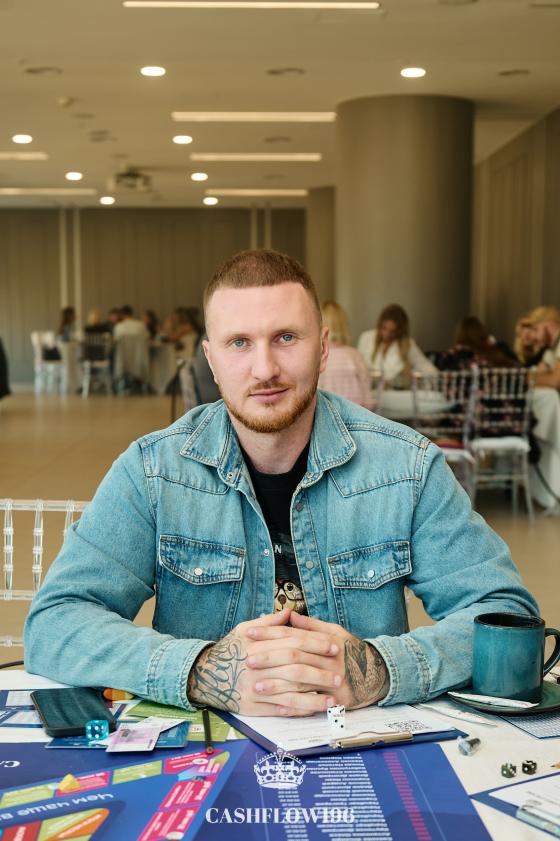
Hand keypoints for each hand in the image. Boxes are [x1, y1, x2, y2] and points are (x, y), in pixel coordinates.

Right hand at [186, 608, 340, 715]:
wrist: (205, 675)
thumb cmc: (231, 649)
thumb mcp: (245, 629)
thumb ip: (269, 622)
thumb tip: (290, 612)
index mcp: (258, 643)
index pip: (294, 642)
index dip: (316, 643)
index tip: (334, 647)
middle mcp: (257, 666)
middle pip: (295, 667)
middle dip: (320, 672)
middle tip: (339, 675)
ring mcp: (254, 688)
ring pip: (290, 693)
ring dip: (314, 697)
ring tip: (332, 698)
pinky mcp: (252, 707)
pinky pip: (279, 709)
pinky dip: (298, 710)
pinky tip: (313, 709)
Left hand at [246, 612, 388, 709]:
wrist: (377, 676)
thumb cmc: (350, 650)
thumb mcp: (334, 632)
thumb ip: (310, 625)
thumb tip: (288, 614)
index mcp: (327, 640)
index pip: (293, 635)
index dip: (270, 633)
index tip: (250, 633)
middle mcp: (331, 661)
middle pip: (295, 659)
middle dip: (270, 659)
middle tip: (248, 660)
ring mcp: (334, 683)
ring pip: (301, 684)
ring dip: (277, 686)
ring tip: (256, 686)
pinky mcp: (336, 702)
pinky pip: (311, 706)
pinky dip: (294, 707)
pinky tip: (275, 707)